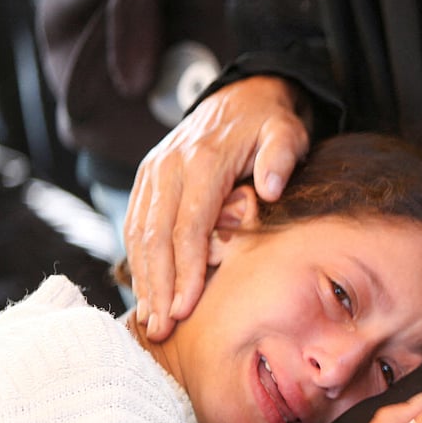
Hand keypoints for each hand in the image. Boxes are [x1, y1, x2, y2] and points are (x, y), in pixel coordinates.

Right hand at [124, 75, 310, 340]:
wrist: (243, 94)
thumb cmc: (270, 122)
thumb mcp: (286, 132)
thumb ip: (280, 157)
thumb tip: (270, 189)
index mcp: (201, 161)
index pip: (188, 226)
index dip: (185, 271)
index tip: (186, 308)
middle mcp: (168, 167)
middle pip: (155, 236)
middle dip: (158, 286)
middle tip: (161, 328)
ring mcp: (154, 172)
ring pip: (138, 233)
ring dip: (143, 279)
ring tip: (150, 321)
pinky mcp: (149, 179)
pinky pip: (135, 224)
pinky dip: (138, 260)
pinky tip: (146, 291)